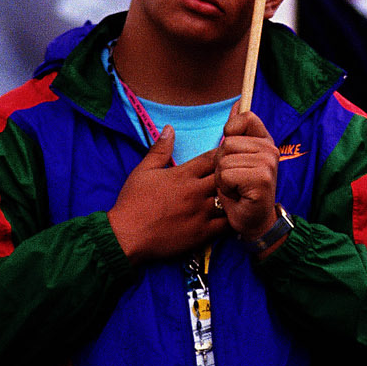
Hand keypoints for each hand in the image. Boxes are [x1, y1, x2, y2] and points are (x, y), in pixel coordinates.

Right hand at [108, 128, 226, 261]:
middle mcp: (195, 192)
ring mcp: (201, 213)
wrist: (127, 236)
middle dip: (232, 172)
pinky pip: (227, 224)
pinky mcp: (202, 233)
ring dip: (235, 195)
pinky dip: (234, 218)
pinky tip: (235, 215)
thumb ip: (160, 150)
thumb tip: (169, 128)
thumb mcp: (143, 171)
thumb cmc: (133, 203)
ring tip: (239, 195)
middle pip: (225, 176)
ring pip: (230, 199)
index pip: (211, 158)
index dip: (223, 154)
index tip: (229, 153)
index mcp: (182, 175)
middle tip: (237, 173)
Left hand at [214, 107, 278, 240]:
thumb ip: (237, 132)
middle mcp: (270, 149)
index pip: (246, 118)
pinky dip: (226, 189)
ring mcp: (268, 164)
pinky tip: (238, 196)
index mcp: (265, 141)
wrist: (253, 223)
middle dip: (222, 164)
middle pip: (227, 143)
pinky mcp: (262, 179)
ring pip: (225, 160)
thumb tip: (236, 103)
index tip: (233, 152)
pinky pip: (227, 175)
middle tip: (234, 179)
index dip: (231, 132)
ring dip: (222, 178)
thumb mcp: (237, 158)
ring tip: (236, 188)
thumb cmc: (241, 191)